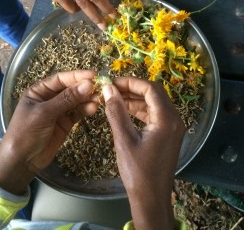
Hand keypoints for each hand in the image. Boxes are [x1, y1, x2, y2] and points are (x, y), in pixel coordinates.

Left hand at [0, 70, 97, 194]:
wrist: (21, 161)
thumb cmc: (26, 132)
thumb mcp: (45, 113)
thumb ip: (67, 99)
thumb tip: (88, 84)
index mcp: (39, 91)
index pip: (61, 79)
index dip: (77, 76)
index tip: (94, 75)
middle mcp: (50, 98)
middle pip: (70, 89)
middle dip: (84, 88)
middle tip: (100, 87)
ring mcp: (59, 111)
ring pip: (76, 101)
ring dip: (87, 99)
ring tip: (99, 98)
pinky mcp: (66, 123)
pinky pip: (77, 113)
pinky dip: (86, 110)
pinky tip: (94, 108)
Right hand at [102, 77, 185, 229]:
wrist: (151, 198)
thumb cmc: (138, 172)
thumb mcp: (124, 140)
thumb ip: (116, 112)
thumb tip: (107, 89)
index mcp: (167, 119)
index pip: (150, 89)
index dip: (131, 82)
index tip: (112, 82)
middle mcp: (175, 119)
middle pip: (154, 93)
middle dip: (132, 89)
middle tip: (112, 89)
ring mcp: (173, 127)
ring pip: (154, 103)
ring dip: (135, 99)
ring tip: (114, 98)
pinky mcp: (168, 133)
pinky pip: (154, 114)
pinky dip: (139, 110)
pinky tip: (124, 110)